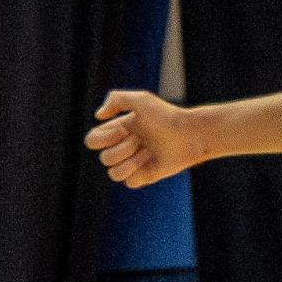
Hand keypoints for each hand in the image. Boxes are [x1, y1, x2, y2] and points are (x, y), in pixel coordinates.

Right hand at [83, 89, 201, 187]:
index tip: (124, 129)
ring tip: (148, 152)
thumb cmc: (166, 116)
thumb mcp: (141, 99)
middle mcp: (122, 147)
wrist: (189, 134)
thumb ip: (115, 99)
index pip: (92, 141)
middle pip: (104, 158)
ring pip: (113, 173)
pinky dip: (139, 172)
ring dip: (131, 162)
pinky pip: (129, 183)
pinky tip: (153, 162)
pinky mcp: (143, 176)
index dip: (103, 139)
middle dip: (123, 149)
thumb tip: (98, 116)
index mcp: (117, 130)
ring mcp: (132, 163)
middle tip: (141, 140)